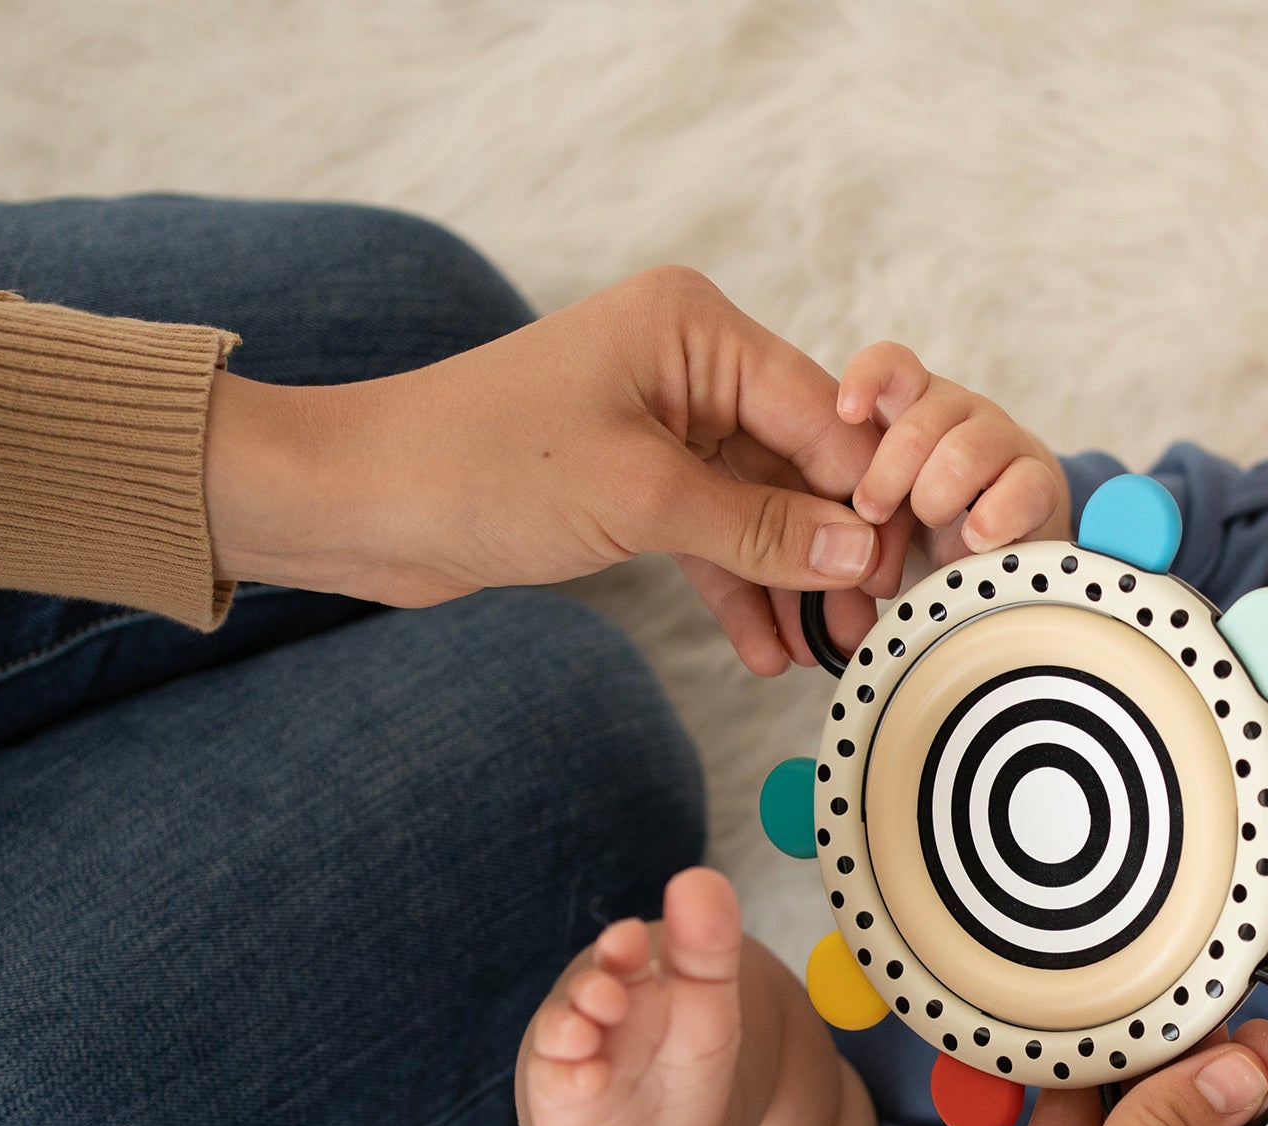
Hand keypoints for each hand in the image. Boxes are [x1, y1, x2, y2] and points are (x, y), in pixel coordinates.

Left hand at [202, 264, 906, 664]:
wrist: (358, 501)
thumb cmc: (479, 467)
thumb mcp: (639, 499)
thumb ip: (757, 527)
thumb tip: (858, 552)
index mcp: (695, 328)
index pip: (822, 414)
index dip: (868, 496)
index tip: (909, 570)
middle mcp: (687, 363)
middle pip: (800, 463)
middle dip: (836, 549)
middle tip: (878, 626)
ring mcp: (661, 423)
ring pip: (760, 508)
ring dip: (792, 581)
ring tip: (832, 655)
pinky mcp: (632, 481)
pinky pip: (713, 535)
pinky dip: (740, 589)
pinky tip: (770, 652)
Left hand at [836, 342, 1073, 563]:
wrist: (994, 533)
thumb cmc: (919, 512)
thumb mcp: (878, 491)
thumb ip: (854, 490)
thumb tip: (829, 526)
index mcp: (913, 401)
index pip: (892, 364)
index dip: (867, 380)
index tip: (847, 413)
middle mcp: (959, 411)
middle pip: (920, 427)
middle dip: (889, 479)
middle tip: (873, 516)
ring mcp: (1002, 440)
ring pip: (965, 455)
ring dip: (937, 499)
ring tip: (932, 527)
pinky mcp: (1040, 479)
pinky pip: (1023, 488)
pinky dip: (994, 519)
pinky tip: (977, 537)